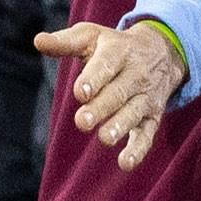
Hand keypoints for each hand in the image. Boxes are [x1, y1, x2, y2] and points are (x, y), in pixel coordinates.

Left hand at [39, 18, 186, 170]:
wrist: (162, 51)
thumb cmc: (114, 46)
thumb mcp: (91, 36)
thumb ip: (65, 42)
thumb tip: (38, 41)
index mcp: (119, 52)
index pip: (106, 65)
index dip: (94, 78)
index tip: (80, 92)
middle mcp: (136, 75)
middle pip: (119, 92)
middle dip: (102, 107)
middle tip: (83, 121)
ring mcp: (145, 97)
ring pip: (134, 113)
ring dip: (120, 127)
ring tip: (104, 139)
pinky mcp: (152, 117)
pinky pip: (147, 134)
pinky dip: (138, 149)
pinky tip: (125, 163)